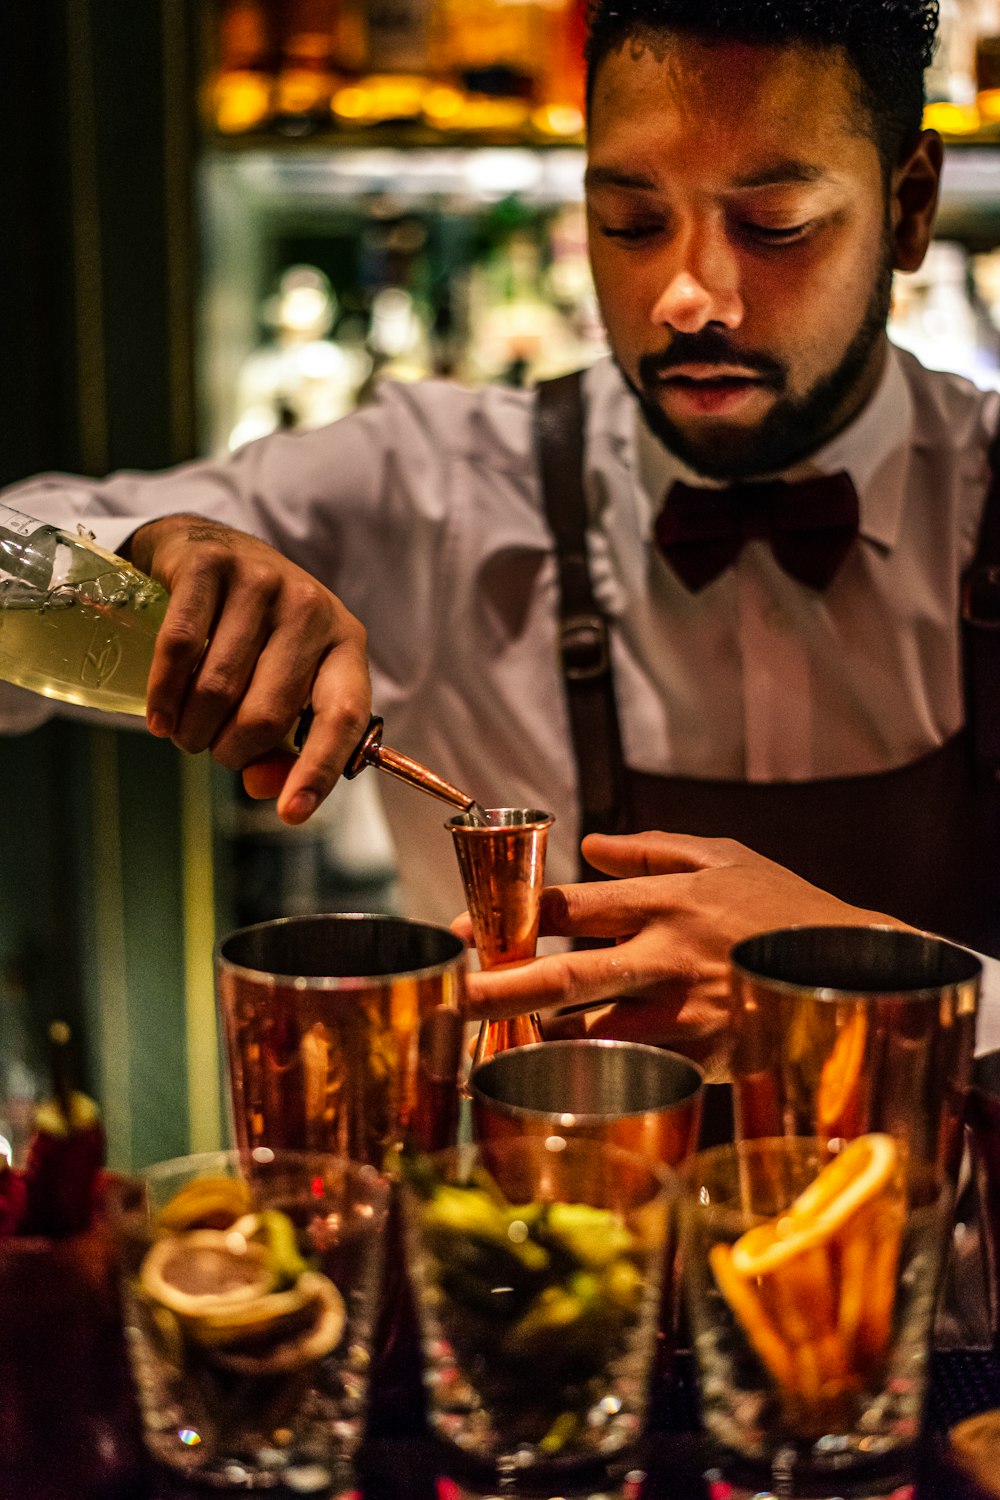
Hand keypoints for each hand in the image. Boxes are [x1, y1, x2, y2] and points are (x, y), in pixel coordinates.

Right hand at [127, 515, 370, 823]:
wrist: (208, 548)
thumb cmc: (254, 634)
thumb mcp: (283, 685)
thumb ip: (283, 746)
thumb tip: (269, 791)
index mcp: (345, 643)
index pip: (345, 715)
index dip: (318, 770)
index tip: (290, 814)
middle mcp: (311, 608)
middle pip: (267, 713)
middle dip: (230, 751)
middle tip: (211, 751)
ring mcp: (262, 580)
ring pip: (219, 688)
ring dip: (192, 729)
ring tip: (184, 733)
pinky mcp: (210, 564)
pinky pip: (180, 648)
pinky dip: (163, 694)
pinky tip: (159, 716)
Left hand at [461, 831, 908, 1064]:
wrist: (856, 972)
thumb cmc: (786, 909)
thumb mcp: (726, 857)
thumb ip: (651, 849)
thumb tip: (587, 843)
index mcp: (666, 902)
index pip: (567, 908)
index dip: (508, 917)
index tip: (461, 930)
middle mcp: (665, 959)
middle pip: (562, 976)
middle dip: (494, 986)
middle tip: (444, 994)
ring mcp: (681, 1018)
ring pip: (585, 1038)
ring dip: (530, 1044)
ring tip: (478, 1050)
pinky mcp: (700, 1064)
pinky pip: (627, 1076)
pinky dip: (584, 1080)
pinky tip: (544, 1084)